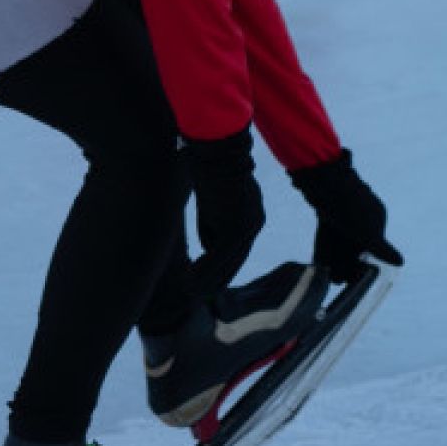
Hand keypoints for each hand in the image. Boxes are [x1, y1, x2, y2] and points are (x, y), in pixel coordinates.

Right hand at [182, 128, 265, 301]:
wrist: (216, 150)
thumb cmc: (210, 170)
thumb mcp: (213, 202)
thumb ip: (214, 223)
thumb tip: (209, 247)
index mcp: (252, 214)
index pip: (238, 250)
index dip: (223, 268)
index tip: (208, 284)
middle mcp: (255, 221)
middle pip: (237, 260)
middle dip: (217, 279)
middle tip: (198, 295)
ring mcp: (249, 223)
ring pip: (228, 261)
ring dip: (208, 278)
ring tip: (190, 292)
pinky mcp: (237, 223)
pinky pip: (220, 254)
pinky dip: (205, 269)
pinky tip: (190, 279)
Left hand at [288, 151, 403, 283]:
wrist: (326, 184)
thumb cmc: (352, 210)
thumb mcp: (368, 234)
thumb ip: (382, 249)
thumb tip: (400, 262)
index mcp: (376, 217)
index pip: (372, 245)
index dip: (362, 263)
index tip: (353, 278)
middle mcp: (362, 213)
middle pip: (354, 244)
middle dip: (347, 262)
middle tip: (338, 280)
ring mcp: (345, 210)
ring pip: (340, 239)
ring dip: (335, 257)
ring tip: (328, 274)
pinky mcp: (328, 207)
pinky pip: (329, 231)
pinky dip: (325, 246)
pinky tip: (319, 260)